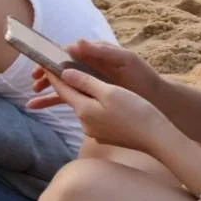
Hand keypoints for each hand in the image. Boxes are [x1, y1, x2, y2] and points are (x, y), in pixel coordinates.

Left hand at [28, 68, 178, 155]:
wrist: (157, 139)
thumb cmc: (136, 112)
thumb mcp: (110, 92)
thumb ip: (85, 82)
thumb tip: (64, 73)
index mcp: (83, 109)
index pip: (62, 88)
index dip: (53, 74)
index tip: (44, 62)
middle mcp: (85, 122)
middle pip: (70, 98)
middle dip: (62, 84)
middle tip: (51, 72)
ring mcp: (94, 131)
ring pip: (82, 107)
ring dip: (77, 95)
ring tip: (71, 85)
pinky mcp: (105, 135)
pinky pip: (94, 116)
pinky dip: (91, 106)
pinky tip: (97, 102)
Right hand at [29, 40, 161, 102]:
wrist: (156, 99)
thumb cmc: (142, 76)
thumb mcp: (126, 60)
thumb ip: (102, 51)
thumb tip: (77, 42)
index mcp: (95, 55)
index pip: (68, 53)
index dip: (54, 57)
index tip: (43, 64)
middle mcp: (88, 67)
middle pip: (60, 68)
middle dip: (46, 74)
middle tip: (34, 81)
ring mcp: (88, 83)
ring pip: (62, 84)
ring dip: (46, 89)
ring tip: (33, 97)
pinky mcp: (89, 97)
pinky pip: (67, 98)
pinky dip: (51, 101)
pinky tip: (37, 106)